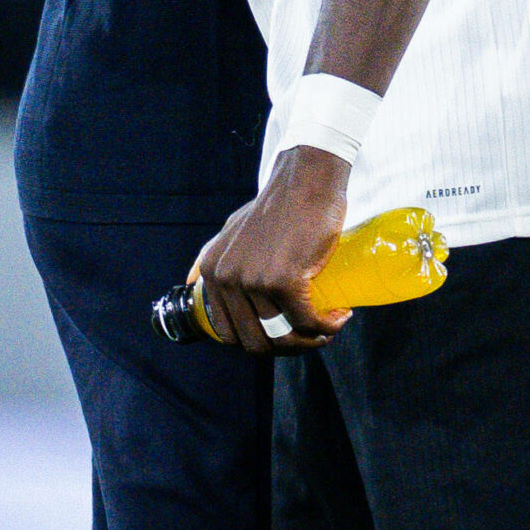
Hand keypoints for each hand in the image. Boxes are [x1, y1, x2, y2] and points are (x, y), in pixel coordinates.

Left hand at [194, 146, 351, 353]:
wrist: (306, 181)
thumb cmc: (277, 205)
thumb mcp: (231, 228)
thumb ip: (209, 253)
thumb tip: (191, 280)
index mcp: (213, 272)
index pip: (228, 333)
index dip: (259, 342)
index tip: (283, 334)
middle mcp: (227, 279)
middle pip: (256, 341)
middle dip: (286, 348)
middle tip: (310, 334)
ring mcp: (253, 281)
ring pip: (284, 336)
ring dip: (311, 341)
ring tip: (327, 327)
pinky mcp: (283, 281)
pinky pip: (307, 321)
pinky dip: (327, 326)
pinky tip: (338, 317)